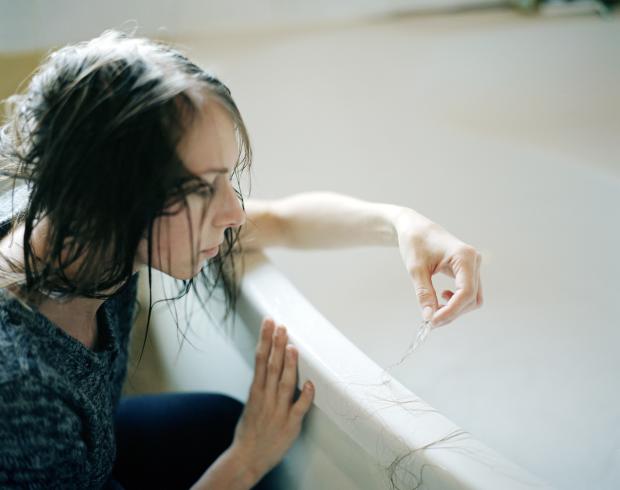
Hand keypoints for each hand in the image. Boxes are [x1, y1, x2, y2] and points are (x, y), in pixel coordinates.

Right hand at [231, 317, 313, 481]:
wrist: (247, 457)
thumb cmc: (250, 430)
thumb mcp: (252, 402)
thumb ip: (261, 384)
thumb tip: (267, 364)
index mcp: (256, 391)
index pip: (260, 359)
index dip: (265, 339)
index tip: (269, 322)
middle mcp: (266, 398)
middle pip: (271, 366)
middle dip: (276, 344)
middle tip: (280, 325)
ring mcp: (278, 411)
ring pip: (284, 384)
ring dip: (289, 365)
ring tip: (292, 347)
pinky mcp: (290, 425)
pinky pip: (299, 409)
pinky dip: (305, 396)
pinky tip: (310, 384)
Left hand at [395, 210, 482, 327]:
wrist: (414, 228)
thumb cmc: (415, 242)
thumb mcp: (416, 269)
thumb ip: (424, 294)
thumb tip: (429, 317)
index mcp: (464, 256)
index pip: (466, 292)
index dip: (451, 311)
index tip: (433, 321)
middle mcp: (474, 260)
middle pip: (472, 298)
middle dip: (452, 312)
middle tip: (430, 320)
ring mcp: (473, 265)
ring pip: (472, 298)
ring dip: (455, 309)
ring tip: (434, 309)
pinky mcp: (468, 270)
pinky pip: (468, 292)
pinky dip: (456, 301)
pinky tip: (441, 298)